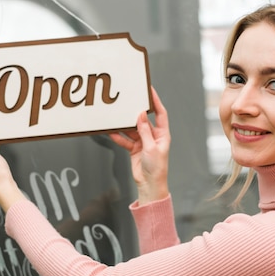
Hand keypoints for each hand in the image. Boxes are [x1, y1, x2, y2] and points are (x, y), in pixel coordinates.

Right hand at [109, 87, 169, 204]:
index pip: (160, 113)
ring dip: (124, 126)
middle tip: (128, 102)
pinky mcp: (134, 148)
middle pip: (144, 120)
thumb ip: (144, 131)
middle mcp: (153, 136)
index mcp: (162, 134)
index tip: (150, 91)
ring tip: (116, 118)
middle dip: (135, 112)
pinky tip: (112, 132)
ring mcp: (143, 142)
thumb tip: (141, 115)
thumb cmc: (156, 168)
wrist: (149, 184)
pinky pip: (125, 139)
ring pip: (132, 129)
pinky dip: (119, 137)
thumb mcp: (151, 147)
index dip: (156, 102)